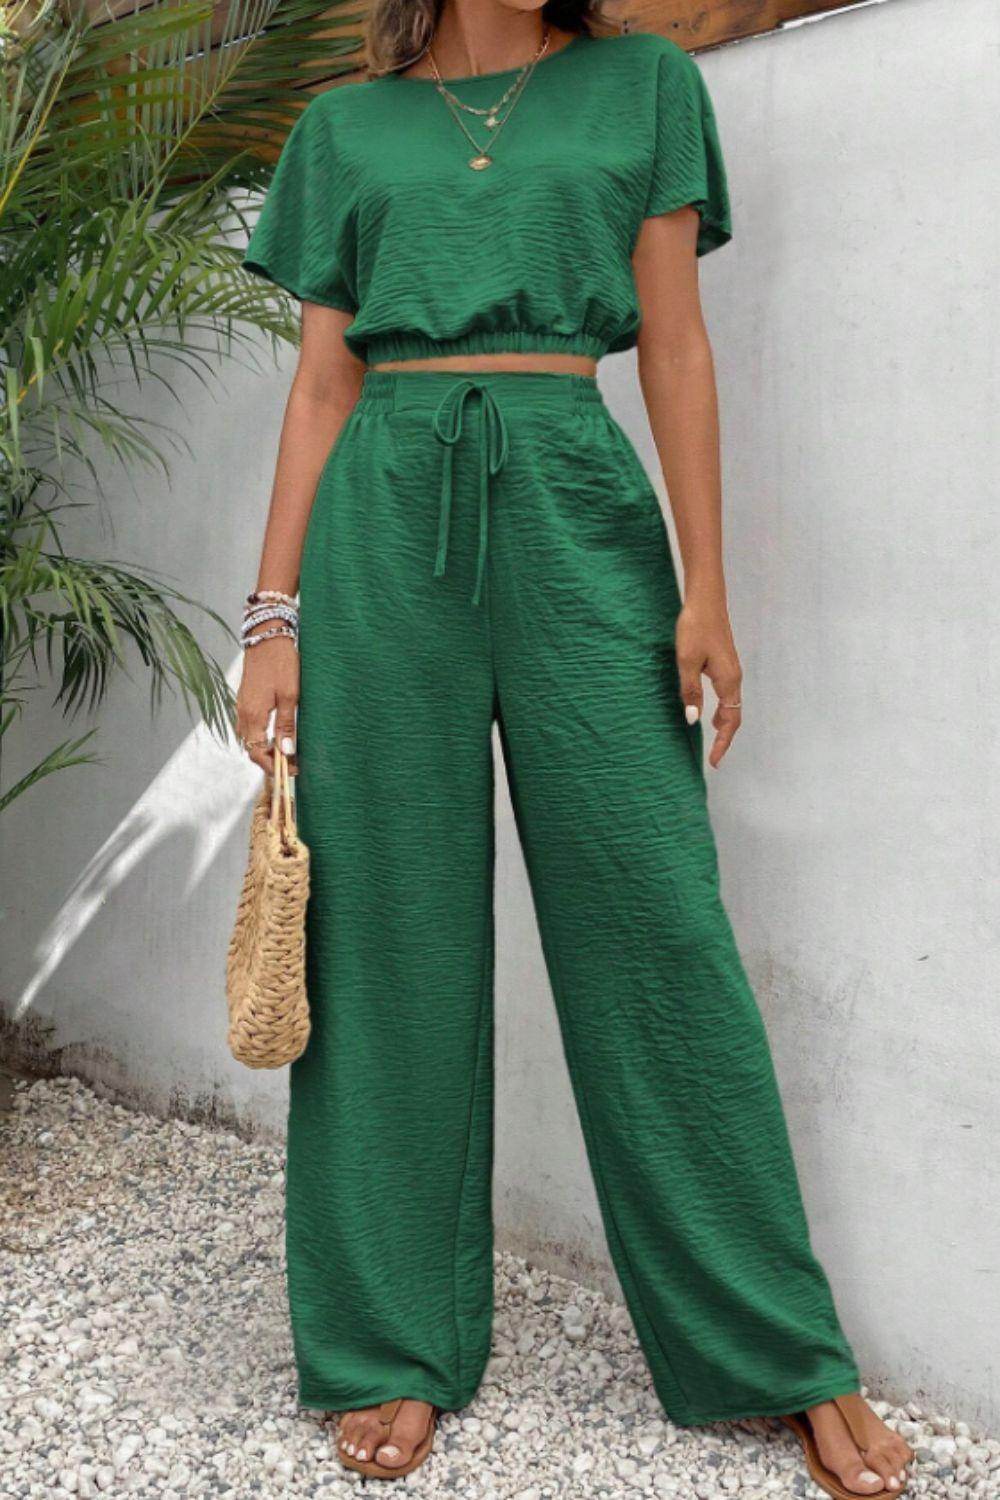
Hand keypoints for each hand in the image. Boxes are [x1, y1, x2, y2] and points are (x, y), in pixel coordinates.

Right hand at [235, 632, 299, 774]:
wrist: (267, 636)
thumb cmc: (281, 663)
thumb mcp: (290, 695)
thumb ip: (286, 725)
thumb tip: (286, 752)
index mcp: (253, 715)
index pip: (256, 753)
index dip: (273, 766)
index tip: (291, 771)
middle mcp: (243, 713)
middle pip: (251, 748)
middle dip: (269, 760)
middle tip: (292, 764)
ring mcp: (242, 706)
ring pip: (248, 738)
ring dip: (264, 748)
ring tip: (285, 751)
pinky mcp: (245, 699)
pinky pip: (248, 726)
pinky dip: (260, 736)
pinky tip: (275, 733)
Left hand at [675, 601, 742, 768]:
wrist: (705, 600)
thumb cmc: (695, 628)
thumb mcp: (686, 662)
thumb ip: (690, 691)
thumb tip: (693, 720)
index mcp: (728, 680)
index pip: (731, 721)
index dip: (723, 743)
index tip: (715, 762)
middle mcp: (734, 677)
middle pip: (734, 715)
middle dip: (725, 737)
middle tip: (713, 757)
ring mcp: (731, 670)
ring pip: (731, 705)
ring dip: (723, 724)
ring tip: (712, 740)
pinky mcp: (724, 662)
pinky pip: (726, 694)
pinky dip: (721, 709)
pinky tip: (710, 712)